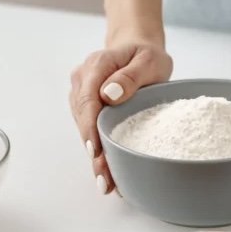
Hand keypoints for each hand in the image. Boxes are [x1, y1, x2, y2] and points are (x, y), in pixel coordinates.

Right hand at [69, 40, 172, 193]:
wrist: (139, 50)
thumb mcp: (149, 60)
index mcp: (96, 65)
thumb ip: (131, 76)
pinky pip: (89, 128)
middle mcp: (83, 79)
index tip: (96, 151)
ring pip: (84, 127)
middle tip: (104, 178)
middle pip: (83, 118)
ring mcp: (81, 93)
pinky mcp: (87, 106)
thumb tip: (109, 94)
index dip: (90, 128)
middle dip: (93, 150)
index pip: (87, 100)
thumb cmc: (146, 55)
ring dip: (94, 154)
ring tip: (106, 181)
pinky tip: (106, 169)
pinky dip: (98, 148)